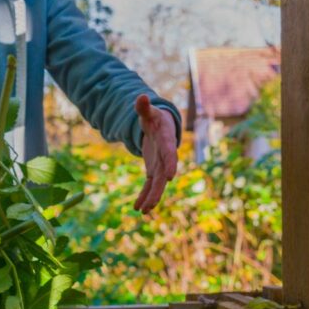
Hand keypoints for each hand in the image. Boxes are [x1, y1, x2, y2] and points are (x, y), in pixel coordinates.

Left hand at [133, 94, 178, 214]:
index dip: (170, 164)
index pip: (170, 154)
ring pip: (157, 184)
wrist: (160, 127)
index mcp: (166, 142)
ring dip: (151, 198)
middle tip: (152, 203)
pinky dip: (144, 196)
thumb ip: (143, 107)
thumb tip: (141, 96)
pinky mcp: (154, 171)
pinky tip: (138, 208)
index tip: (170, 177)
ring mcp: (160, 166)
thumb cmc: (155, 118)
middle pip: (163, 175)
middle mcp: (166, 157)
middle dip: (158, 190)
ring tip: (144, 211)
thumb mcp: (148, 112)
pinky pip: (150, 186)